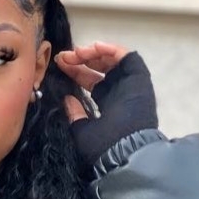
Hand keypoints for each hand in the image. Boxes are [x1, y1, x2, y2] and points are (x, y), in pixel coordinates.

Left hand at [54, 42, 158, 166]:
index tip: (59, 65)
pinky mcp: (138, 76)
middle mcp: (118, 90)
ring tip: (76, 53)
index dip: (74, 71)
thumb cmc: (104, 145)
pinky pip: (125, 55)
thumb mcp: (82, 130)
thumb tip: (67, 100)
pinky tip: (93, 48)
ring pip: (110, 58)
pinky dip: (109, 48)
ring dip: (92, 52)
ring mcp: (129, 82)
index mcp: (107, 102)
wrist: (124, 151)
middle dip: (80, 59)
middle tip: (63, 57)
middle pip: (98, 66)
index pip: (89, 80)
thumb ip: (75, 114)